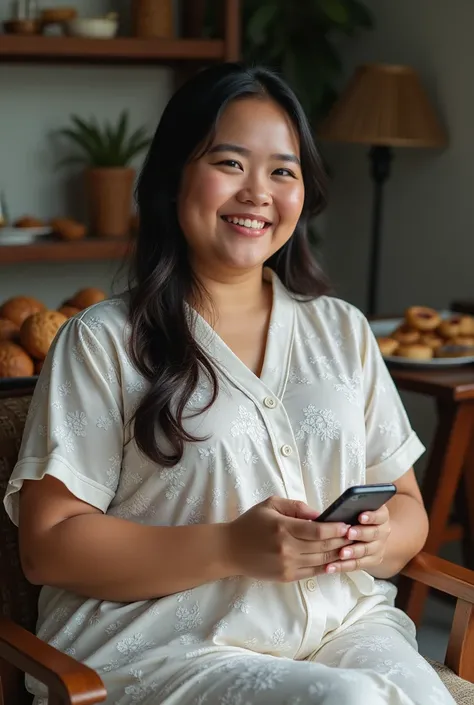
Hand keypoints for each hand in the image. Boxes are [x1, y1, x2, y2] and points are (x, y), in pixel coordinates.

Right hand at [227, 496, 352, 581]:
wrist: (230, 550)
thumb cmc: (251, 523)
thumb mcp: (270, 504)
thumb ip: (296, 507)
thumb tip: (319, 515)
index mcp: (283, 528)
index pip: (318, 531)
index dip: (336, 529)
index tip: (348, 524)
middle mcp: (287, 548)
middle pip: (324, 547)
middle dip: (343, 541)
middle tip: (356, 535)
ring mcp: (287, 565)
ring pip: (321, 561)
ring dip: (338, 555)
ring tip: (351, 548)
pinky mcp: (286, 577)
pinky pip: (313, 573)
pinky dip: (326, 567)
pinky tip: (335, 560)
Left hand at [324, 505, 391, 574]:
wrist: (372, 536)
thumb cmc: (359, 519)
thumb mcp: (358, 510)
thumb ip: (350, 508)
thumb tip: (330, 510)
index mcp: (381, 516)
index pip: (379, 515)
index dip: (371, 516)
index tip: (360, 517)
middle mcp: (382, 532)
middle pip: (374, 533)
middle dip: (360, 533)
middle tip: (348, 534)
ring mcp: (378, 548)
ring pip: (366, 550)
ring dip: (353, 552)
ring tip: (341, 554)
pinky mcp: (372, 561)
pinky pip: (357, 564)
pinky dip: (344, 566)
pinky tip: (331, 566)